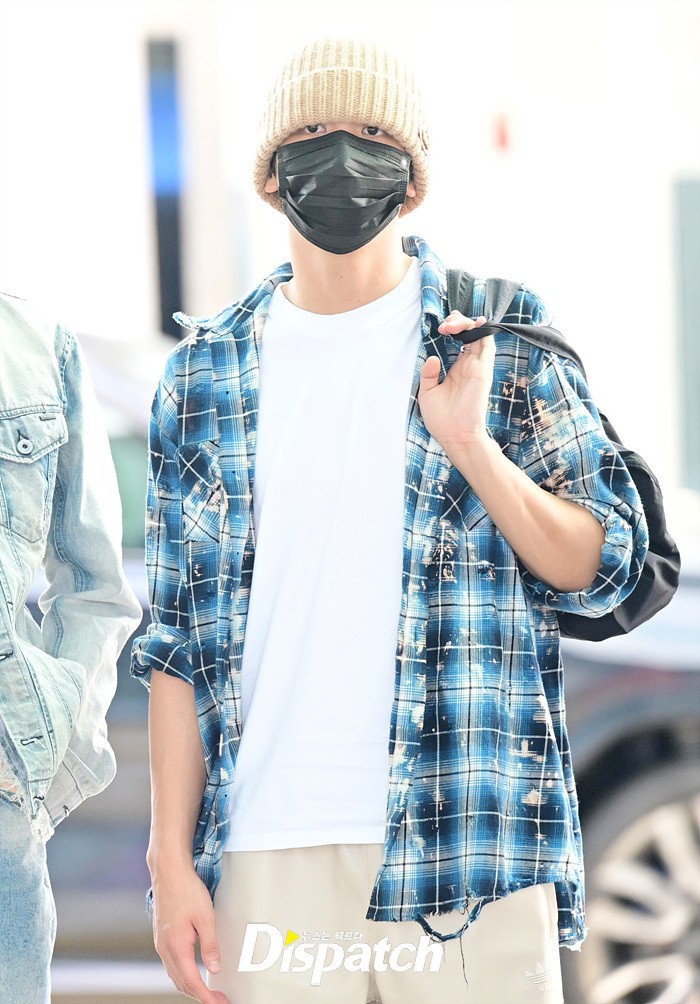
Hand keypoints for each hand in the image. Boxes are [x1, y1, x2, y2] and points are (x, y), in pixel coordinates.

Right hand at [151, 863, 229, 1002]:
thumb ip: (210, 945)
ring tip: (209, 991)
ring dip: (191, 987)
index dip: (206, 997)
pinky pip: (171, 964)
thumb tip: (215, 969)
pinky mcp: (161, 937)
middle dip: (200, 995)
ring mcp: (161, 943)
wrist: (168, 872)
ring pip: (175, 975)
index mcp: (176, 946)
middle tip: (219, 1000)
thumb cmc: (187, 890)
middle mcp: (165, 949)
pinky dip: (183, 975)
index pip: (192, 982)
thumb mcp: (205, 916)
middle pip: (182, 983)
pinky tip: (193, 972)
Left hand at [418, 311, 493, 451]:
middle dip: (458, 322)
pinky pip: (488, 345)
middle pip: (470, 334)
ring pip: (479, 335)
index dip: (454, 328)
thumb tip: (433, 357)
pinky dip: (483, 331)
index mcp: (457, 370)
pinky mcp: (483, 370)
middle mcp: (469, 365)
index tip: (441, 327)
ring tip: (451, 325)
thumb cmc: (442, 419)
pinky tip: (473, 324)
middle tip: (445, 325)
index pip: (460, 341)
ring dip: (467, 324)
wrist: (455, 436)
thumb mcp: (428, 392)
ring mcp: (478, 367)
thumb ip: (429, 373)